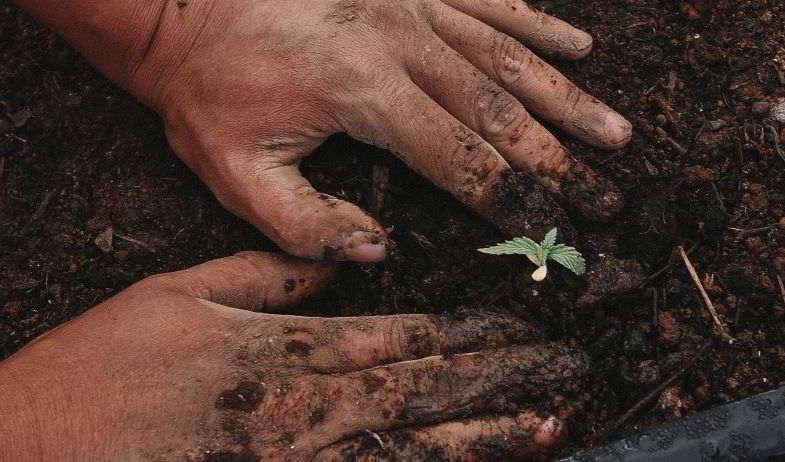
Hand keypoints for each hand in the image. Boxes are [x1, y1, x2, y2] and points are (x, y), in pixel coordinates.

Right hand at [0, 252, 586, 460]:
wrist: (43, 443)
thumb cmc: (109, 362)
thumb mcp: (180, 291)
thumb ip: (268, 275)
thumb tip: (341, 262)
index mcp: (283, 350)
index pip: (398, 337)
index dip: (469, 333)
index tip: (523, 324)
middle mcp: (302, 408)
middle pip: (422, 392)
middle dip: (501, 381)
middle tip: (568, 371)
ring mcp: (296, 461)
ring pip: (409, 448)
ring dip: (484, 438)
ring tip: (550, 424)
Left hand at [68, 0, 630, 261]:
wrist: (177, 5)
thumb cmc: (206, 90)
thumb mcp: (233, 173)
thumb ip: (305, 225)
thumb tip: (378, 252)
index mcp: (364, 92)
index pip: (459, 158)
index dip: (512, 200)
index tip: (554, 231)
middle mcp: (403, 43)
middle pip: (501, 110)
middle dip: (558, 161)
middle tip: (607, 196)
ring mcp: (410, 4)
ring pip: (509, 55)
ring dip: (566, 98)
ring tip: (615, 131)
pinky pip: (488, 0)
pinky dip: (537, 22)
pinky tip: (577, 43)